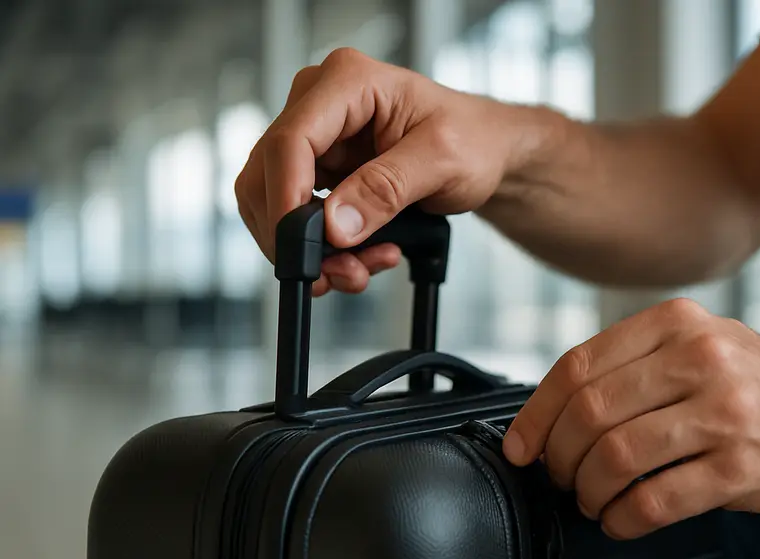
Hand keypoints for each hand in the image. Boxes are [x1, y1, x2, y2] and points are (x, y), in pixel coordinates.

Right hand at [235, 48, 520, 296]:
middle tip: (342, 270)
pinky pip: (299, 220)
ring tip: (363, 268)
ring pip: (278, 205)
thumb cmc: (472, 139)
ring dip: (315, 250)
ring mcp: (316, 140)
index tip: (301, 246)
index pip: (291, 140)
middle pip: (269, 175)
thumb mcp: (443, 161)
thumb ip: (387, 189)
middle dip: (298, 235)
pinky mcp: (319, 173)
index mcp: (347, 81)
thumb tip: (335, 224)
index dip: (286, 197)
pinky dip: (327, 250)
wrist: (485, 151)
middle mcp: (319, 104)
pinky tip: (364, 257)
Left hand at [502, 298, 759, 539]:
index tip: (522, 447)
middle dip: (561, 458)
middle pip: (590, 412)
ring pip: (617, 456)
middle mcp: (700, 358)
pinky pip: (656, 501)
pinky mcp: (742, 466)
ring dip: (590, 491)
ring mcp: (725, 412)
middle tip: (561, 478)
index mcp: (676, 324)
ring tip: (594, 500)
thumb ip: (634, 366)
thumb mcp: (700, 346)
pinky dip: (623, 519)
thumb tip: (553, 418)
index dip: (536, 414)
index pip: (578, 366)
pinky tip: (622, 520)